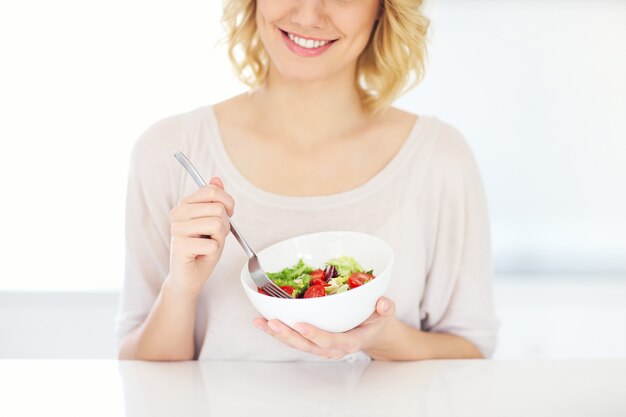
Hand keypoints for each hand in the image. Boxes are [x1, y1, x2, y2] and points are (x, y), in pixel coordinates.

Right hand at [166, 176, 234, 296]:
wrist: (189, 276)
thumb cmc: (203, 248)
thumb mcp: (214, 221)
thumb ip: (215, 200)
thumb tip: (216, 178)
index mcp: (185, 204)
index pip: (213, 191)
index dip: (228, 204)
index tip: (226, 216)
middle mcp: (177, 213)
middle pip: (218, 209)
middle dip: (225, 226)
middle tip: (213, 237)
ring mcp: (177, 229)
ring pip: (217, 225)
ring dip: (219, 239)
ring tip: (208, 245)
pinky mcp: (179, 245)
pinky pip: (212, 244)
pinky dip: (213, 252)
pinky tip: (202, 255)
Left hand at [253, 297, 396, 359]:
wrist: (373, 331)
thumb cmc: (376, 319)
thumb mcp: (386, 312)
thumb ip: (386, 307)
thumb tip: (382, 303)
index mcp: (351, 341)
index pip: (333, 342)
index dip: (316, 335)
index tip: (301, 325)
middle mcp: (333, 348)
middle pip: (308, 346)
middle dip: (288, 335)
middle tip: (272, 322)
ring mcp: (321, 346)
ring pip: (297, 344)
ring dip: (277, 334)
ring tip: (261, 322)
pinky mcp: (312, 341)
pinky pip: (293, 339)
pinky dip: (276, 331)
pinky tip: (262, 321)